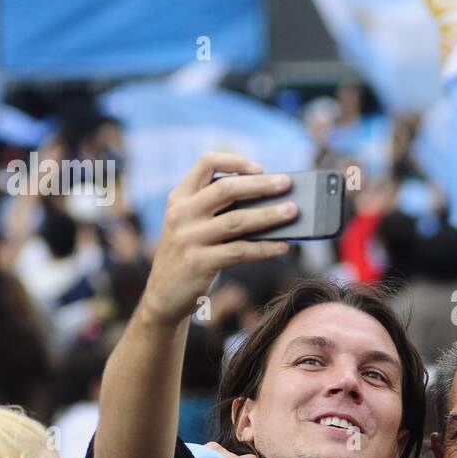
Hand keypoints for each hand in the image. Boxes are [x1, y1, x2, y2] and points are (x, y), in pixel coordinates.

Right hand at [140, 152, 297, 326]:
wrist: (163, 296)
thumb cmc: (189, 255)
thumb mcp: (191, 225)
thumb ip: (216, 210)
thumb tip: (268, 201)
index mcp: (180, 198)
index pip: (206, 163)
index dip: (235, 161)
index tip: (260, 168)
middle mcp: (181, 214)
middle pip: (226, 189)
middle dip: (261, 185)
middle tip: (287, 183)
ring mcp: (188, 238)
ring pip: (237, 220)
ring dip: (269, 215)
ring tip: (293, 212)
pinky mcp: (199, 263)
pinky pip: (240, 251)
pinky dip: (265, 247)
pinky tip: (283, 246)